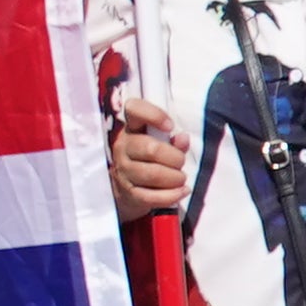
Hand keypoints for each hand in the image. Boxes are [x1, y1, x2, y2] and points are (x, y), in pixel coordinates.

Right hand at [106, 96, 188, 218]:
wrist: (129, 189)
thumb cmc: (151, 159)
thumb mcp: (163, 145)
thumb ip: (174, 142)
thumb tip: (183, 139)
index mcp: (132, 128)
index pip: (134, 109)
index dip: (153, 114)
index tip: (170, 126)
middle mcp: (123, 146)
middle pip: (151, 149)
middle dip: (175, 158)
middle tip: (180, 163)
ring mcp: (123, 170)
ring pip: (153, 174)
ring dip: (175, 178)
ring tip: (181, 178)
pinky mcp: (128, 193)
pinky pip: (152, 196)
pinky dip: (172, 195)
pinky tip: (183, 191)